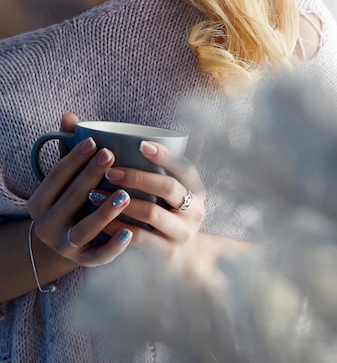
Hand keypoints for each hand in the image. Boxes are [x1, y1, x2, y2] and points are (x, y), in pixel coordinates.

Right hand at [27, 113, 133, 266]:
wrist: (67, 242)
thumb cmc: (70, 200)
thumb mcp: (65, 178)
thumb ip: (67, 149)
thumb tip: (70, 115)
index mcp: (39, 203)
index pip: (55, 177)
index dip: (73, 159)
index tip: (94, 141)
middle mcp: (47, 227)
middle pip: (71, 199)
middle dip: (90, 176)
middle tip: (111, 156)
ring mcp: (65, 247)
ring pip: (84, 230)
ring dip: (104, 212)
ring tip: (124, 194)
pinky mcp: (85, 262)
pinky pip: (99, 257)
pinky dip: (113, 247)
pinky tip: (130, 232)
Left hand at [89, 133, 205, 259]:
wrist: (177, 257)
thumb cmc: (164, 209)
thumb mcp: (168, 185)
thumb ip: (153, 158)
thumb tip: (126, 123)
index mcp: (196, 187)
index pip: (185, 166)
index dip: (165, 155)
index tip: (141, 144)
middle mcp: (195, 210)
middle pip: (168, 188)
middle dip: (137, 177)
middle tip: (109, 171)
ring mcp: (183, 233)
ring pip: (152, 214)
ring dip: (121, 202)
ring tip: (95, 193)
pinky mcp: (167, 254)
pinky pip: (140, 239)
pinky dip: (118, 227)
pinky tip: (100, 220)